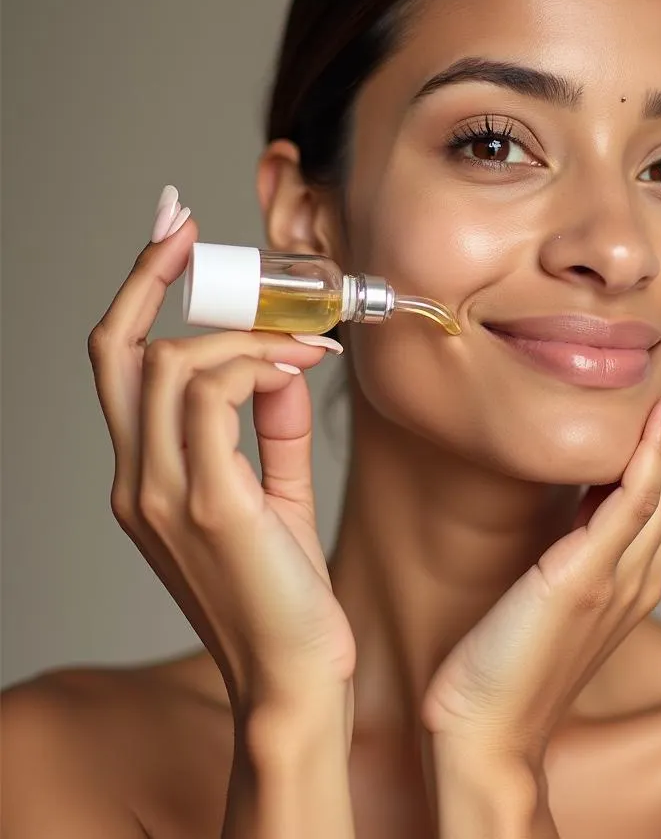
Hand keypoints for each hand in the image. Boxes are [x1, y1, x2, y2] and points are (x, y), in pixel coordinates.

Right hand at [87, 186, 352, 725]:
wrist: (295, 675)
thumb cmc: (283, 589)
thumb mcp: (272, 494)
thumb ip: (266, 427)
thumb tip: (278, 360)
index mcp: (144, 476)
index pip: (120, 366)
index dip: (137, 294)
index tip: (170, 239)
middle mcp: (137, 480)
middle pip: (117, 350)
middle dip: (149, 274)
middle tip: (189, 227)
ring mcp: (164, 493)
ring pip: (173, 363)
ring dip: (243, 332)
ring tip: (303, 338)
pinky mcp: (209, 504)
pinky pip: (213, 397)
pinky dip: (256, 363)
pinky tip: (301, 364)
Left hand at [420, 331, 660, 765]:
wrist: (487, 733)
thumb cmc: (508, 660)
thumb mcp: (556, 582)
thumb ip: (583, 538)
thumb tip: (586, 488)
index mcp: (636, 565)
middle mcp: (643, 566)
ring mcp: (622, 574)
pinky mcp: (588, 580)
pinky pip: (629, 506)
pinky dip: (654, 456)